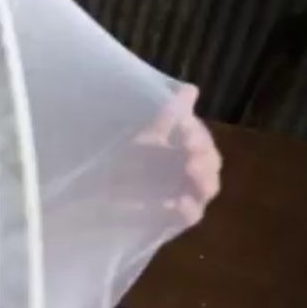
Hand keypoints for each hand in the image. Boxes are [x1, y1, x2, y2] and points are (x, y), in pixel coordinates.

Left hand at [133, 84, 222, 226]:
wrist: (96, 188)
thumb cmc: (126, 157)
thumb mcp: (145, 133)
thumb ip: (168, 114)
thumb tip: (191, 89)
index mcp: (186, 150)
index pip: (202, 142)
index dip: (198, 136)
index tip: (186, 130)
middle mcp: (189, 173)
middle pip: (210, 166)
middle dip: (204, 158)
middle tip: (191, 153)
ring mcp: (182, 195)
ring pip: (205, 191)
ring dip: (203, 181)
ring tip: (191, 172)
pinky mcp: (170, 218)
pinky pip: (187, 217)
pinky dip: (185, 210)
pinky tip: (177, 202)